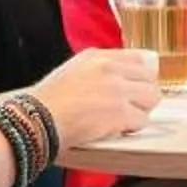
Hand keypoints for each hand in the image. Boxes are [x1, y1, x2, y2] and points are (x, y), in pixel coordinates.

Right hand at [29, 45, 162, 150]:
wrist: (34, 120)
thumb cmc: (46, 103)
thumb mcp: (71, 71)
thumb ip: (99, 70)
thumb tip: (127, 75)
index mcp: (97, 56)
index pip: (140, 58)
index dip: (142, 77)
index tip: (137, 88)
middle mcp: (109, 68)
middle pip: (150, 78)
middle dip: (142, 95)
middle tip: (128, 108)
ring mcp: (116, 89)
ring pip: (151, 98)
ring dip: (140, 111)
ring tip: (122, 120)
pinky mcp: (119, 112)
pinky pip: (142, 120)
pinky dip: (131, 128)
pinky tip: (116, 130)